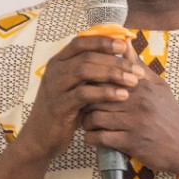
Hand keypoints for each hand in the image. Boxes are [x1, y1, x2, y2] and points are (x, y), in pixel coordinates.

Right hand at [15, 35, 142, 163]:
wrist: (41, 138)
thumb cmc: (66, 109)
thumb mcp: (78, 86)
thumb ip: (94, 70)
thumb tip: (123, 51)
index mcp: (59, 62)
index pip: (81, 41)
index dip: (103, 41)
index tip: (125, 45)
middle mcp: (54, 71)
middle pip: (87, 56)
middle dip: (116, 61)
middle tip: (137, 69)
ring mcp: (54, 87)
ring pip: (84, 70)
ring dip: (112, 74)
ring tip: (133, 81)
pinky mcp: (58, 106)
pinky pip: (83, 94)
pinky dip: (105, 93)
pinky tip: (122, 95)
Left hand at [78, 44, 178, 176]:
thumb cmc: (170, 115)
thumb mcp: (159, 86)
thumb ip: (139, 67)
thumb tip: (125, 43)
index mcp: (142, 86)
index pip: (107, 76)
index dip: (92, 80)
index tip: (87, 86)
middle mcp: (137, 102)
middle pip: (96, 95)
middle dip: (85, 101)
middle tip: (83, 105)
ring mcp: (134, 123)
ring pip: (94, 117)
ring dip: (86, 122)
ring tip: (88, 122)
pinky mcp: (131, 143)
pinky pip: (100, 138)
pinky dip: (92, 138)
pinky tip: (93, 137)